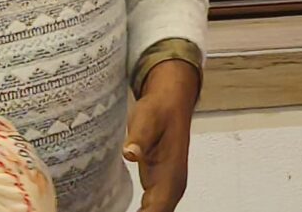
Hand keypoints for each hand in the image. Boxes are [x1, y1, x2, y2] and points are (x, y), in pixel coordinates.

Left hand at [125, 59, 197, 211]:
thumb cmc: (159, 110)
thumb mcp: (147, 118)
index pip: (157, 210)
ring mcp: (167, 187)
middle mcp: (172, 186)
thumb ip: (139, 137)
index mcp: (170, 175)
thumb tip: (130, 153)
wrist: (171, 101)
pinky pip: (152, 209)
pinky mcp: (159, 186)